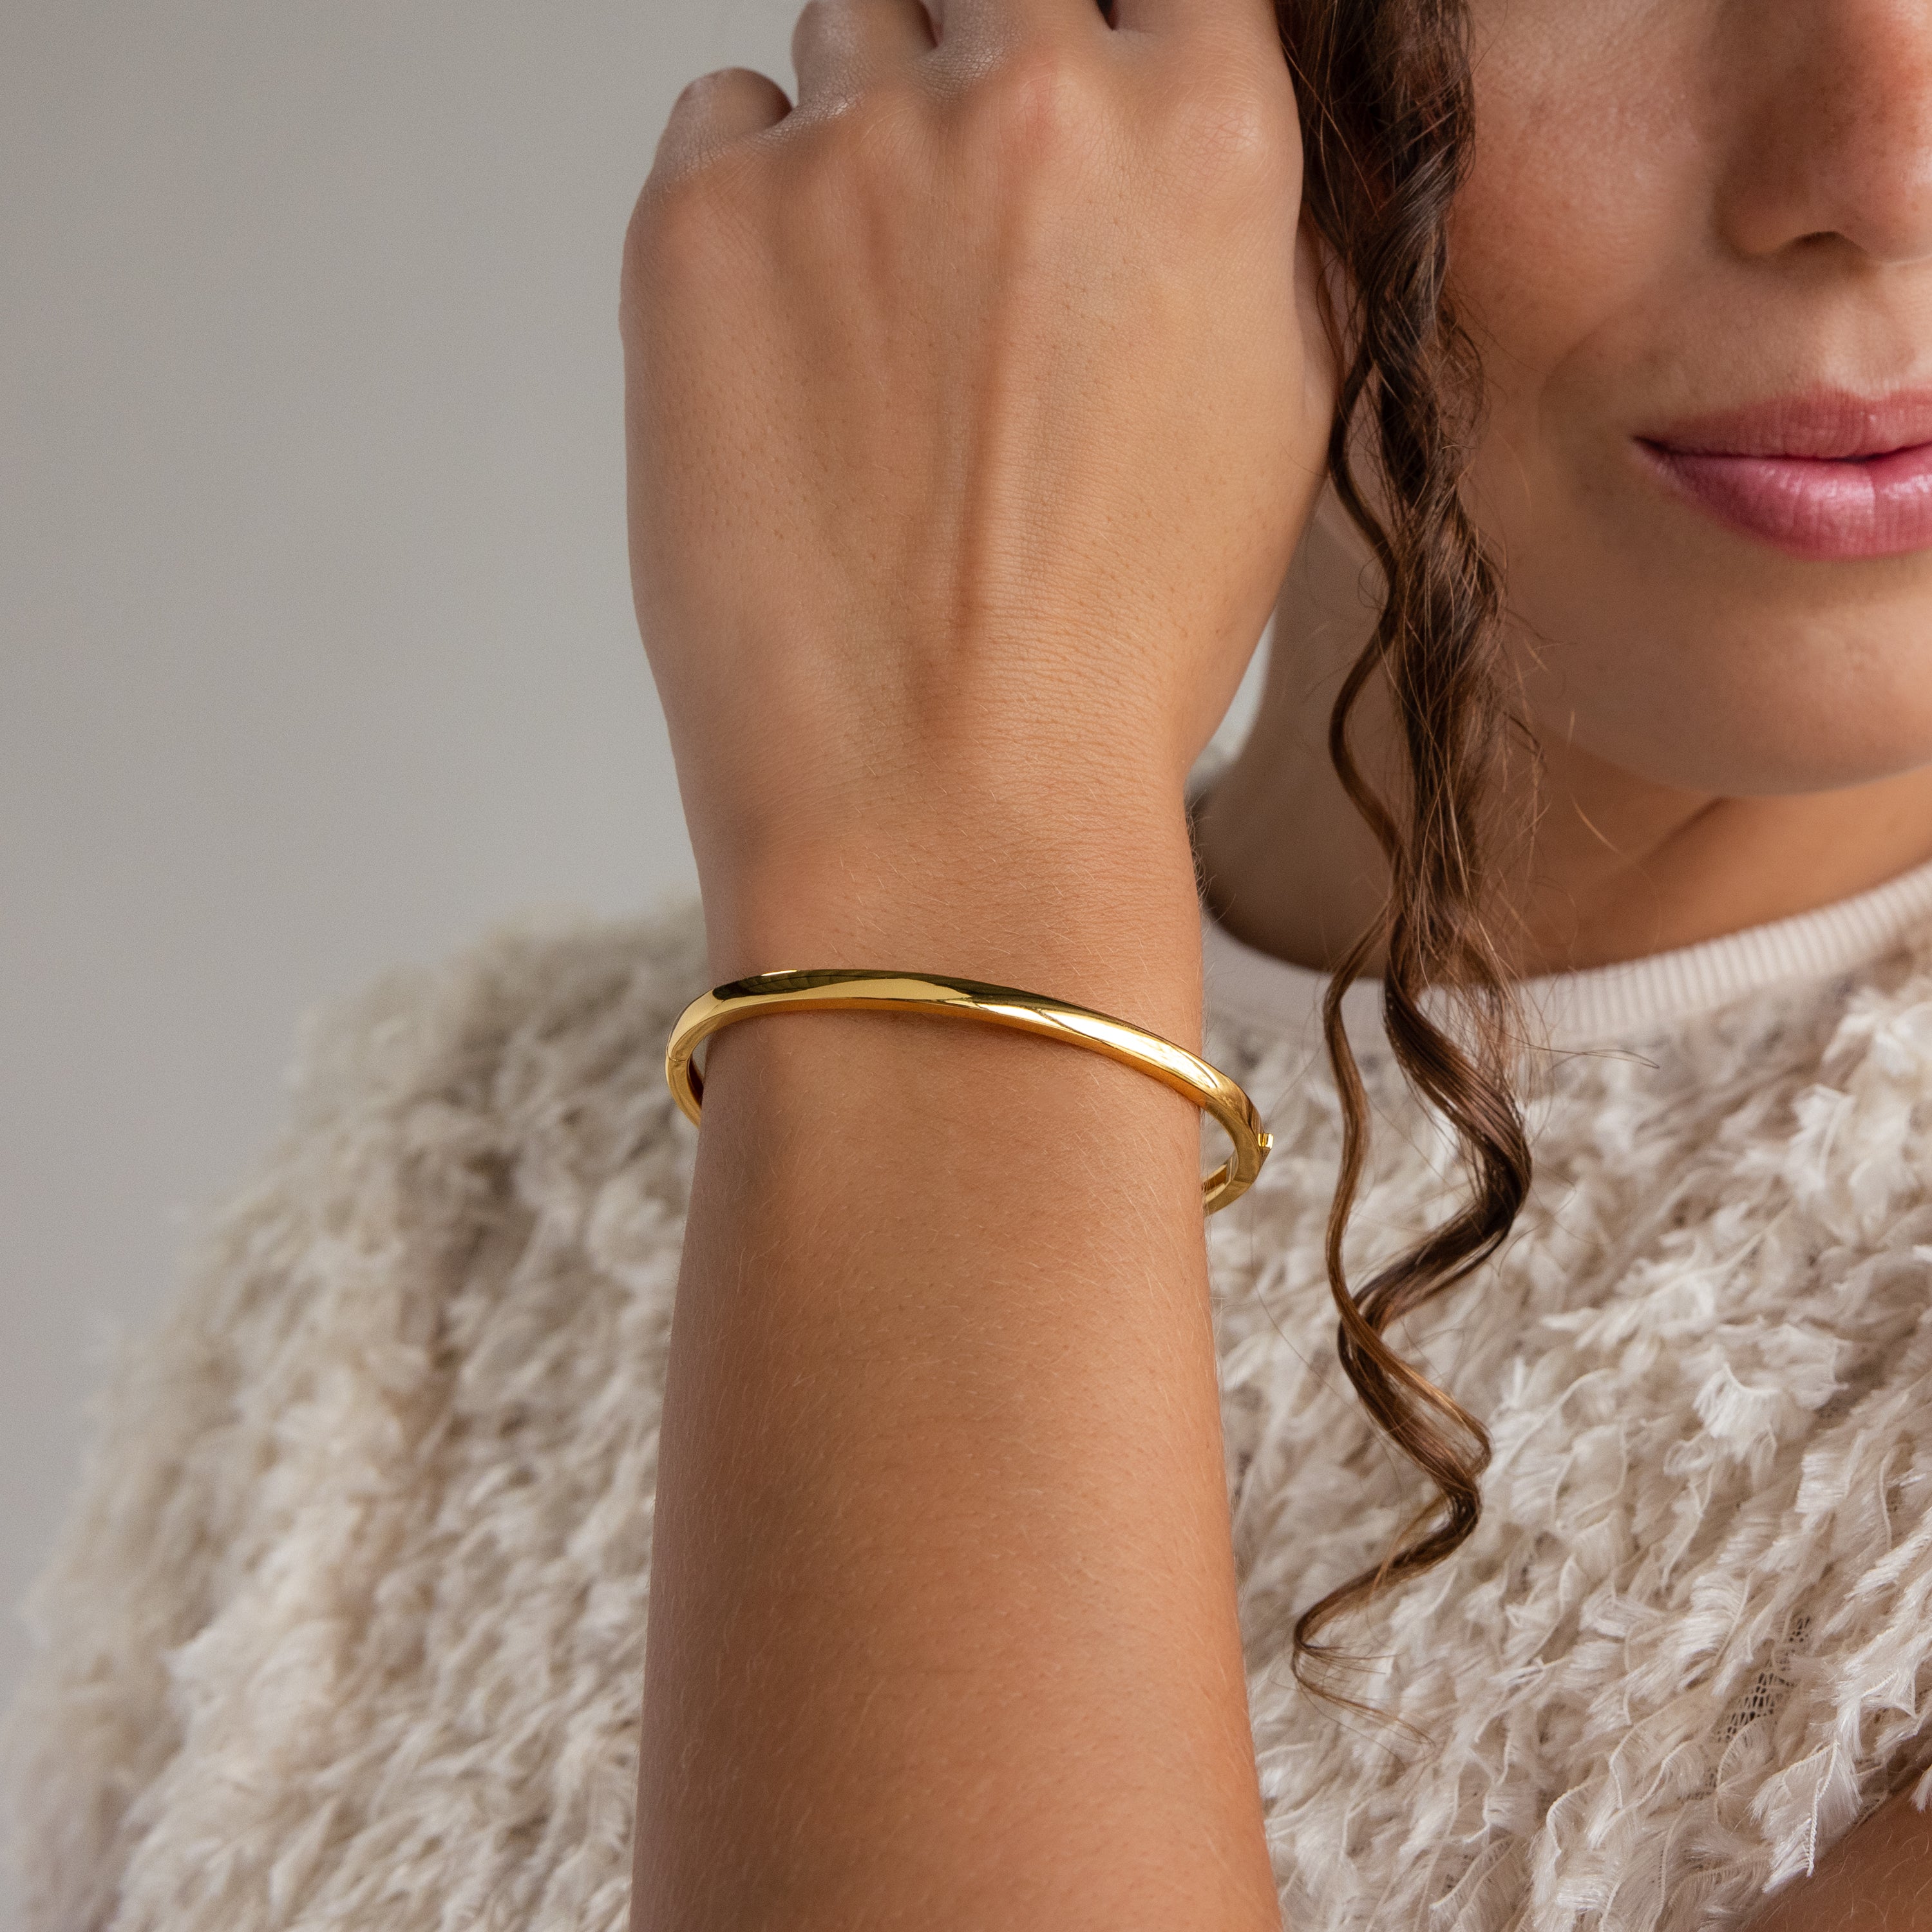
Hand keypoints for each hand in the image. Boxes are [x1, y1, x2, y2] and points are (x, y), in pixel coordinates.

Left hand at [621, 0, 1332, 976]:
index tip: (1082, 95)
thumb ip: (1244, 217)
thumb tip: (1192, 111)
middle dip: (987, 60)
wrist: (945, 794)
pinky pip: (722, 118)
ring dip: (869, 135)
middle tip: (969, 228)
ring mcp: (855, 148)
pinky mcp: (698, 219)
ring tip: (879, 328)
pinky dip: (749, 196)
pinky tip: (788, 352)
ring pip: (851, 27)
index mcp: (1209, 135)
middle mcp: (1033, 97)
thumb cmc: (1119, 644)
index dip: (1115, 25)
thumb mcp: (1277, 417)